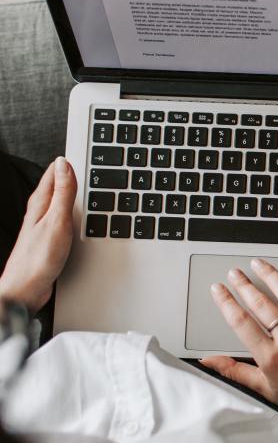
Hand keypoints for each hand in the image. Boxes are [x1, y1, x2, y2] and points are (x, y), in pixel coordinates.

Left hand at [0, 157, 76, 312]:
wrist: (26, 289)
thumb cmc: (39, 259)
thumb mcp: (56, 220)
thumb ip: (63, 193)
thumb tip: (64, 164)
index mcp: (40, 203)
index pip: (54, 173)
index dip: (68, 163)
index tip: (83, 154)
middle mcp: (39, 211)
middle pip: (57, 185)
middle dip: (71, 175)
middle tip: (86, 166)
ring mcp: (43, 225)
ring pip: (60, 202)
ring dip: (72, 193)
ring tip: (86, 186)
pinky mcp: (49, 239)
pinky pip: (62, 218)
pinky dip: (72, 212)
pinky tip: (80, 218)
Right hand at [200, 258, 277, 406]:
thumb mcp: (264, 388)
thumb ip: (235, 371)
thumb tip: (208, 362)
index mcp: (270, 357)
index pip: (241, 322)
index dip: (226, 302)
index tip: (218, 289)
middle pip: (261, 304)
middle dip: (244, 285)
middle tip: (235, 273)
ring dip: (270, 276)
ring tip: (258, 264)